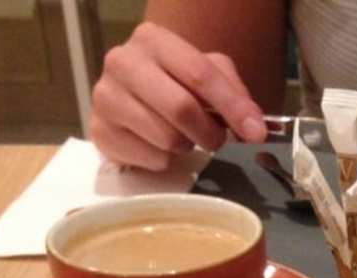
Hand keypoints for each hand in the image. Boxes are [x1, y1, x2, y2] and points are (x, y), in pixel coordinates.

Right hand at [89, 22, 267, 170]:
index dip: (233, 107)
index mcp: (152, 40)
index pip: (199, 74)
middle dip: (209, 132)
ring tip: (183, 136)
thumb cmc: (175, 83)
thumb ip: (234, 93)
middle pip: (181, 108)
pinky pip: (151, 158)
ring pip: (167, 138)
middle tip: (215, 139)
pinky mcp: (99, 131)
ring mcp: (106, 97)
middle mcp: (122, 62)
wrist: (133, 97)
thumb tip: (255, 128)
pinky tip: (159, 146)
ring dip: (187, 146)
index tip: (256, 133)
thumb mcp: (208, 74)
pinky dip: (165, 160)